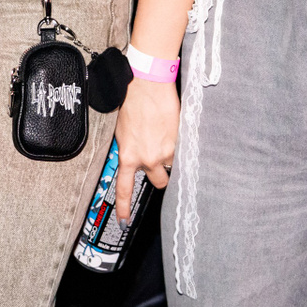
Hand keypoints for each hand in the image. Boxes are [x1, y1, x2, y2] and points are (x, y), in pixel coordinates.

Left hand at [113, 78, 178, 220]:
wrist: (148, 85)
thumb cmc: (133, 103)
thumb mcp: (123, 131)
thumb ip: (129, 149)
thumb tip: (135, 156)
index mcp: (128, 156)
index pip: (124, 189)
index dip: (125, 208)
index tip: (125, 221)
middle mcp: (147, 158)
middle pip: (158, 181)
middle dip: (160, 173)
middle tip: (160, 159)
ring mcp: (165, 151)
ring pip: (173, 165)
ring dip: (171, 154)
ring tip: (166, 135)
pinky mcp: (180, 141)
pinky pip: (183, 151)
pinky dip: (181, 142)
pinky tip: (175, 128)